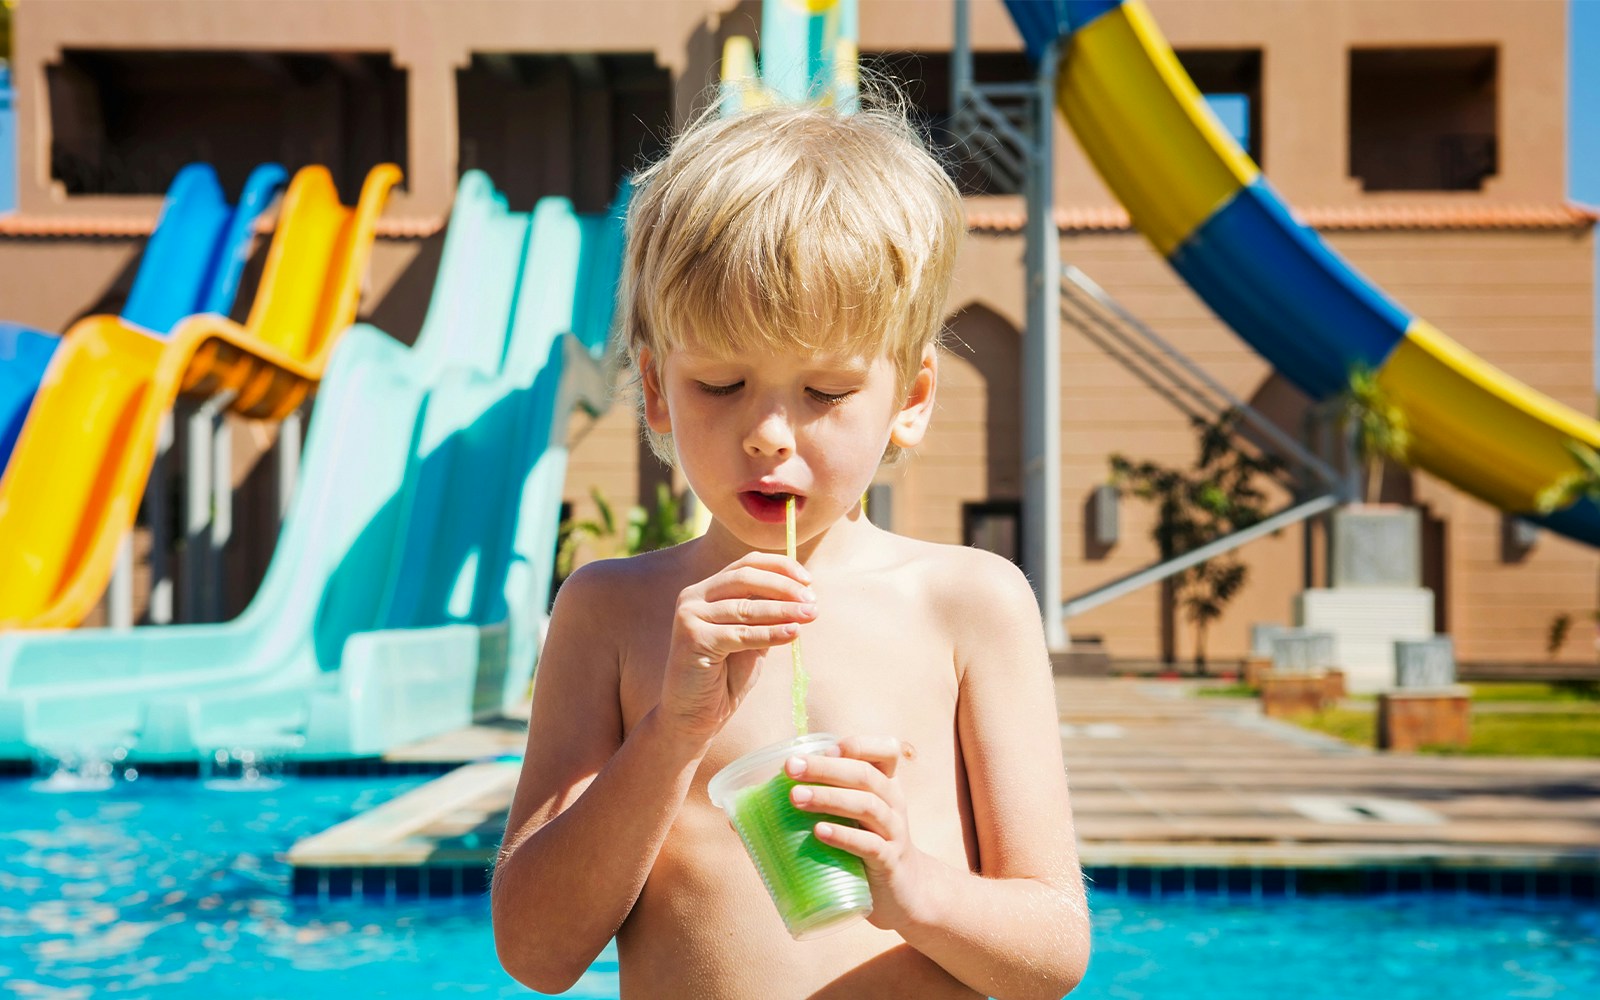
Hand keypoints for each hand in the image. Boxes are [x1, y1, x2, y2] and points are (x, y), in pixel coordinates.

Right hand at [658, 552, 816, 746]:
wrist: (694, 716)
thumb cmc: (725, 677)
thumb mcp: (752, 638)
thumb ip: (767, 615)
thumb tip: (803, 595)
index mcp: (707, 590)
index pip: (746, 564)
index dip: (779, 567)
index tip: (808, 580)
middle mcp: (694, 597)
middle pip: (745, 579)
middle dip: (784, 587)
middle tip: (812, 601)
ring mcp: (689, 616)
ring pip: (745, 607)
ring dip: (783, 610)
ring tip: (810, 615)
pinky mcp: (692, 639)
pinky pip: (740, 634)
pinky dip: (770, 633)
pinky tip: (793, 634)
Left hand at [785, 735, 933, 931]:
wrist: (906, 895)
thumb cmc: (867, 850)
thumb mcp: (851, 822)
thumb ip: (812, 809)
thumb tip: (739, 814)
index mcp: (885, 786)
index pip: (885, 751)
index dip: (858, 744)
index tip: (826, 746)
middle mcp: (894, 803)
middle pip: (865, 774)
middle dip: (826, 767)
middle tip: (790, 768)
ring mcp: (894, 833)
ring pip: (867, 806)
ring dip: (829, 798)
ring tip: (796, 798)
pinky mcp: (890, 863)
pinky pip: (870, 845)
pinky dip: (844, 836)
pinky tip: (820, 833)